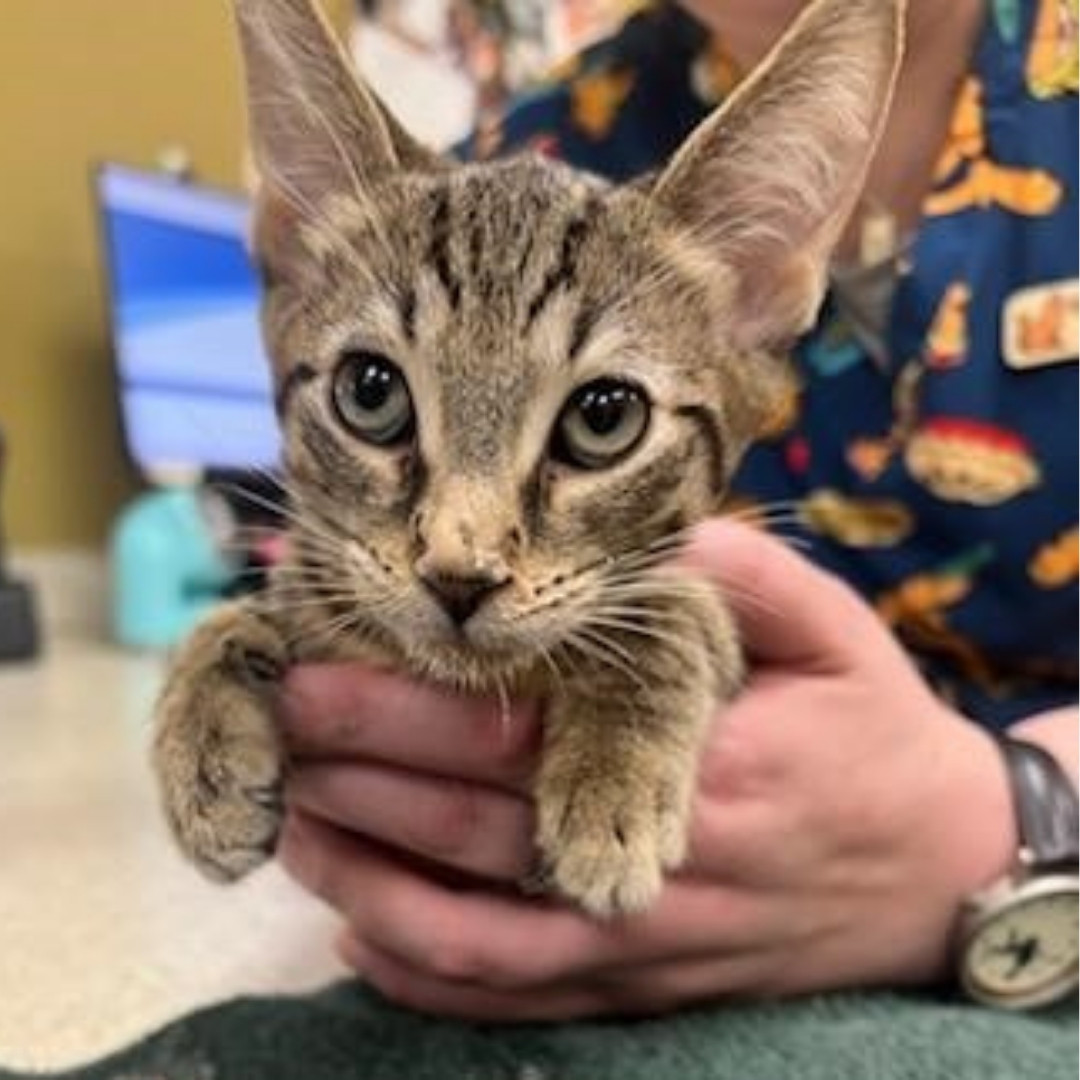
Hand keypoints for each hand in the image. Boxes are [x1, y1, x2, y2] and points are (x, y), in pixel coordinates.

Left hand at [277, 520, 1016, 1019]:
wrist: (943, 876)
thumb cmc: (878, 739)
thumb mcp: (839, 636)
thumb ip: (748, 579)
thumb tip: (661, 528)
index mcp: (699, 763)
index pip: (521, 740)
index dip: (406, 709)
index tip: (317, 670)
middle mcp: (658, 863)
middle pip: (476, 833)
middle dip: (359, 782)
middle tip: (272, 734)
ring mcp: (648, 942)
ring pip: (479, 936)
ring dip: (371, 884)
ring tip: (290, 827)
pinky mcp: (647, 990)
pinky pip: (521, 1002)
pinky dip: (431, 975)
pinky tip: (362, 931)